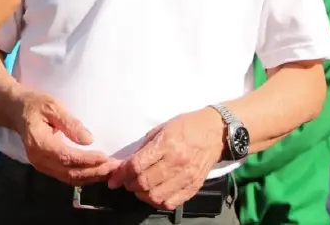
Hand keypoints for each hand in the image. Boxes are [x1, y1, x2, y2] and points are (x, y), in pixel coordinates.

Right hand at [15, 91, 121, 184]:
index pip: (66, 157)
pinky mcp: (45, 166)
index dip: (87, 160)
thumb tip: (89, 140)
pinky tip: (97, 171)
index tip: (106, 158)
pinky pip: (66, 176)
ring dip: (91, 177)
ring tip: (110, 171)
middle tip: (115, 167)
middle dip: (94, 172)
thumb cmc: (34, 104)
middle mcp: (39, 159)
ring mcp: (41, 165)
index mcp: (39, 143)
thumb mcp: (52, 106)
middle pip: (69, 173)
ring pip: (69, 178)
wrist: (16, 110)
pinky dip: (83, 176)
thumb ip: (70, 123)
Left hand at [107, 109, 224, 209]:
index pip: (137, 165)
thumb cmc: (186, 126)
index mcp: (166, 143)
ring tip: (140, 188)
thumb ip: (144, 148)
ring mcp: (186, 176)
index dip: (121, 174)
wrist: (215, 132)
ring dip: (142, 194)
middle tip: (127, 181)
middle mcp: (176, 162)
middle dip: (129, 184)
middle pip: (144, 182)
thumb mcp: (161, 129)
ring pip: (155, 196)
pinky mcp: (194, 187)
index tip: (114, 179)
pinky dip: (158, 201)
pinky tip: (155, 193)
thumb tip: (125, 165)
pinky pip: (171, 203)